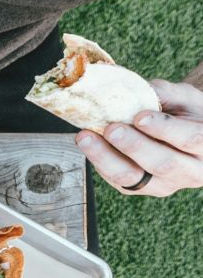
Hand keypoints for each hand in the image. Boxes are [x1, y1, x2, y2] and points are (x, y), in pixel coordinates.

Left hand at [76, 79, 202, 196]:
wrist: (184, 133)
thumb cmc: (188, 113)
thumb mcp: (187, 98)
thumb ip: (168, 94)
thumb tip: (139, 89)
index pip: (190, 139)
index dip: (165, 128)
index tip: (140, 116)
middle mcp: (191, 171)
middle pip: (162, 163)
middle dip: (134, 146)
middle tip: (111, 128)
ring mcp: (164, 184)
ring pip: (133, 177)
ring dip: (106, 158)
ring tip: (86, 137)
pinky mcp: (140, 188)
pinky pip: (117, 180)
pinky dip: (100, 162)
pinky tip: (88, 144)